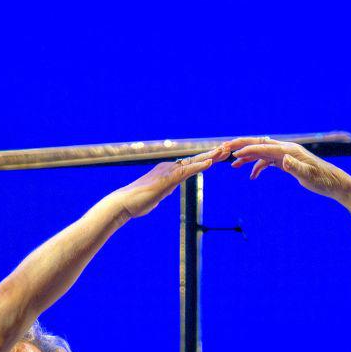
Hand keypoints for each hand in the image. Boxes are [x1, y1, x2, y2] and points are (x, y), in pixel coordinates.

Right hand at [108, 147, 224, 218]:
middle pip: (195, 159)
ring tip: (225, 151)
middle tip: (228, 147)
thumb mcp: (155, 195)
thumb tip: (165, 191)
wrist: (123, 204)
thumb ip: (162, 191)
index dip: (205, 159)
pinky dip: (199, 166)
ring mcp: (168, 172)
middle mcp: (168, 168)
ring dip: (211, 156)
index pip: (190, 164)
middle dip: (213, 153)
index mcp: (167, 171)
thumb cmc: (136, 203)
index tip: (219, 155)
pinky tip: (211, 162)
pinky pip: (187, 171)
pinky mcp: (167, 180)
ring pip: (193, 162)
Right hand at [224, 136, 350, 200]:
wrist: (332, 182)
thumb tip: (283, 160)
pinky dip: (258, 166)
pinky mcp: (286, 162)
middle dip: (243, 146)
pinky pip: (268, 161)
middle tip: (225, 149)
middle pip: (260, 144)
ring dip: (248, 157)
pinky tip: (252, 176)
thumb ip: (295, 168)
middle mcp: (286, 150)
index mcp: (289, 151)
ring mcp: (285, 155)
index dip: (249, 150)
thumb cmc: (322, 180)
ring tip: (233, 165)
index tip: (234, 154)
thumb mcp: (309, 176)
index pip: (265, 147)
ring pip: (262, 152)